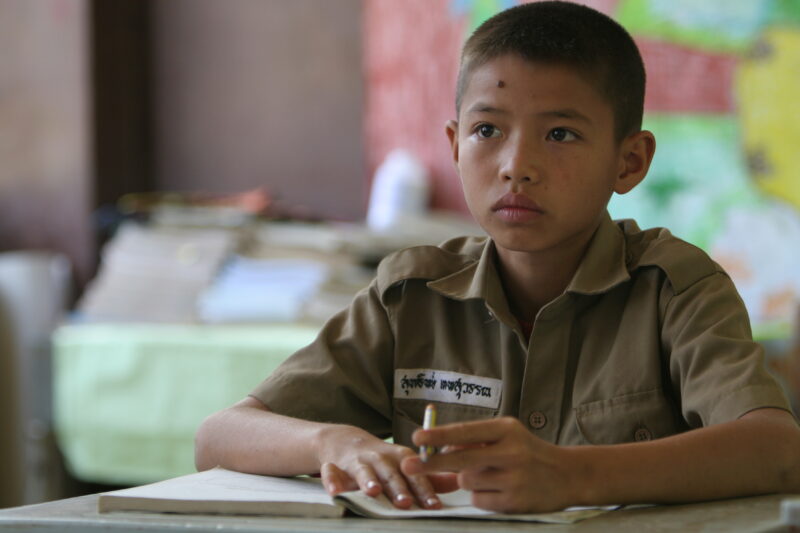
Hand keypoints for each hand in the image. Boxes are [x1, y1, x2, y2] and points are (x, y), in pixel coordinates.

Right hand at [315, 424, 457, 508]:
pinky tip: (335, 492)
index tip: (434, 505)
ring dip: (368, 481)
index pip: (415, 476)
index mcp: (400, 458)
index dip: (425, 490)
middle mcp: (380, 458)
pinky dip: (332, 481)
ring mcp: (358, 461)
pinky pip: (332, 473)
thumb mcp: (406, 465)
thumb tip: (459, 481)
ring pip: (364, 471)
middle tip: (406, 503)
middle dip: (398, 488)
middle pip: (391, 475)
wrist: (346, 441)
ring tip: (373, 492)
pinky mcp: (336, 466)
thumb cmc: (383, 460)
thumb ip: (430, 478)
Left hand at [401, 417, 579, 512]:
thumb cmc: (528, 452)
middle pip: (461, 458)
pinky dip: (481, 496)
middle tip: (409, 465)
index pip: (467, 431)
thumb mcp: (507, 435)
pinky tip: (498, 489)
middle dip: (432, 463)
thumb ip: (476, 440)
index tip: (417, 438)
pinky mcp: (515, 501)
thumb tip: (438, 449)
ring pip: (468, 480)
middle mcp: (511, 452)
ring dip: (468, 479)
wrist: (567, 475)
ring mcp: (514, 478)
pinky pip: (479, 500)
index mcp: (507, 430)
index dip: (439, 435)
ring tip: (489, 475)